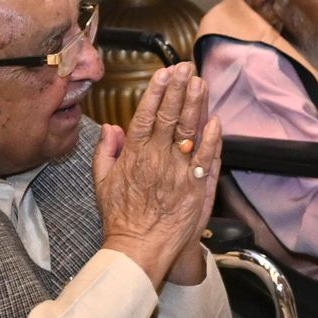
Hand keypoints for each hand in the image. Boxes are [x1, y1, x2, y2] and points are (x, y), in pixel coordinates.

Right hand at [93, 62, 220, 287]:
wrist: (139, 249)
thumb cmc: (120, 218)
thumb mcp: (102, 182)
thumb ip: (106, 151)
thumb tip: (110, 127)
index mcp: (134, 155)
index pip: (146, 115)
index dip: (156, 92)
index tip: (164, 72)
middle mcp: (157, 159)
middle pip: (170, 116)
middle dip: (179, 89)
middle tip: (187, 67)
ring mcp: (178, 171)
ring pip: (189, 131)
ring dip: (196, 104)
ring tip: (200, 82)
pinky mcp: (196, 186)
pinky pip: (207, 158)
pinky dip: (212, 138)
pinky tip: (216, 119)